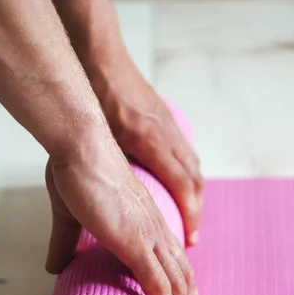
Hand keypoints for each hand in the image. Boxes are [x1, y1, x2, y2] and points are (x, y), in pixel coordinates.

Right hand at [45, 129, 197, 294]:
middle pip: (182, 280)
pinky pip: (159, 287)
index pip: (171, 263)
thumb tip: (55, 268)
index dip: (178, 288)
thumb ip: (65, 243)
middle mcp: (156, 233)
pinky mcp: (137, 245)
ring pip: (177, 288)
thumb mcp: (70, 217)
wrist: (82, 149)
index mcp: (146, 225)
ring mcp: (150, 240)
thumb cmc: (78, 175)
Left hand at [87, 46, 203, 246]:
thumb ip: (109, 165)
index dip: (189, 215)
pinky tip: (181, 183)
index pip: (183, 186)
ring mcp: (171, 125)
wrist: (101, 56)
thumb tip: (105, 198)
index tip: (189, 238)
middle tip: (191, 236)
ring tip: (189, 216)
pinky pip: (186, 152)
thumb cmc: (97, 95)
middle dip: (196, 211)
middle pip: (194, 180)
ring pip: (193, 166)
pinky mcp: (167, 119)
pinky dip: (189, 174)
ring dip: (195, 194)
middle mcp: (169, 134)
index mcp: (152, 142)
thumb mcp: (99, 135)